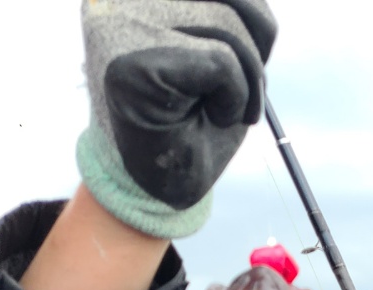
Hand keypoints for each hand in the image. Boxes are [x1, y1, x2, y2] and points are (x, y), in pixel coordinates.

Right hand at [77, 0, 276, 237]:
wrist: (163, 186)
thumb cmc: (193, 119)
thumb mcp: (223, 48)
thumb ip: (230, 10)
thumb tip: (254, 2)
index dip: (254, 21)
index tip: (237, 64)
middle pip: (229, 0)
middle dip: (253, 54)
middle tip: (238, 95)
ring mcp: (118, 26)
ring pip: (226, 26)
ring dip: (245, 79)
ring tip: (219, 108)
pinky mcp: (131, 64)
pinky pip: (221, 63)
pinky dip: (234, 97)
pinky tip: (210, 116)